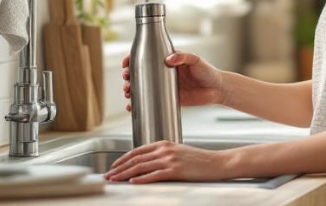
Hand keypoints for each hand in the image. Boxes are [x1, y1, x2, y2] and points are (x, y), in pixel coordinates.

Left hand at [104, 140, 231, 183]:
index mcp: (164, 144)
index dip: (123, 159)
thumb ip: (162, 155)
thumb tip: (147, 163)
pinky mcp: (176, 170)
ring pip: (141, 166)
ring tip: (115, 180)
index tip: (114, 166)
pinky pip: (154, 175)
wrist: (217, 162)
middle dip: (119, 168)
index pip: (137, 151)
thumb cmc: (199, 160)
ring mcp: (170, 159)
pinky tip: (133, 182)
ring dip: (125, 174)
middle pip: (136, 159)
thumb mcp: (178, 152)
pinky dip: (141, 179)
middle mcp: (164, 149)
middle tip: (108, 175)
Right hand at [122, 51, 225, 111]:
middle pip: (139, 73)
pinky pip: (150, 102)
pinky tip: (131, 108)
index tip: (126, 62)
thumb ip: (183, 57)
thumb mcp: (196, 60)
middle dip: (128, 77)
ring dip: (131, 90)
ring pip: (141, 88)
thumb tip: (169, 58)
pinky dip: (139, 105)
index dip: (133, 59)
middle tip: (126, 80)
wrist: (217, 90)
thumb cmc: (207, 71)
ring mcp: (164, 87)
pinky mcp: (167, 99)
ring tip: (128, 93)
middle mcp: (162, 73)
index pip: (146, 57)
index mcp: (167, 60)